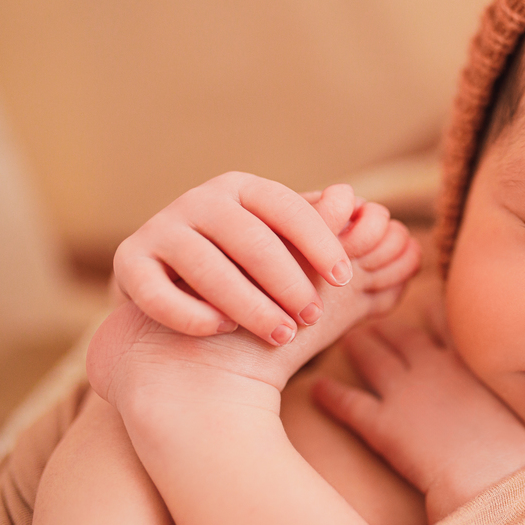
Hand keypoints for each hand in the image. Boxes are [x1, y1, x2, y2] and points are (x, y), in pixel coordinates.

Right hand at [113, 172, 414, 345]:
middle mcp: (201, 200)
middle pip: (249, 236)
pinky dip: (190, 312)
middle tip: (313, 316)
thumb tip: (395, 233)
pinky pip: (156, 289)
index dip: (318, 241)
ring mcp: (161, 228)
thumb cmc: (253, 288)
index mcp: (246, 190)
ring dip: (246, 301)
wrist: (181, 333)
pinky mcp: (128, 265)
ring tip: (280, 333)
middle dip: (285, 278)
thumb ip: (338, 247)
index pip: (288, 207)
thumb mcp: (295, 264)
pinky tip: (219, 330)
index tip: (346, 278)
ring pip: (205, 263)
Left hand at [312, 321, 524, 523]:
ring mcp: (404, 393)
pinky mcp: (382, 423)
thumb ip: (502, 387)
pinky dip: (330, 395)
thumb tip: (501, 387)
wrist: (491, 475)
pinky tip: (316, 389)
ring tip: (344, 340)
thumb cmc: (512, 450)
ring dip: (357, 347)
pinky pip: (349, 403)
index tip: (420, 303)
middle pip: (401, 335)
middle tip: (370, 319)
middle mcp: (431, 368)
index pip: (443, 324)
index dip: (429, 313)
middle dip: (385, 326)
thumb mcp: (518, 406)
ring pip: (371, 358)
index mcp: (465, 362)